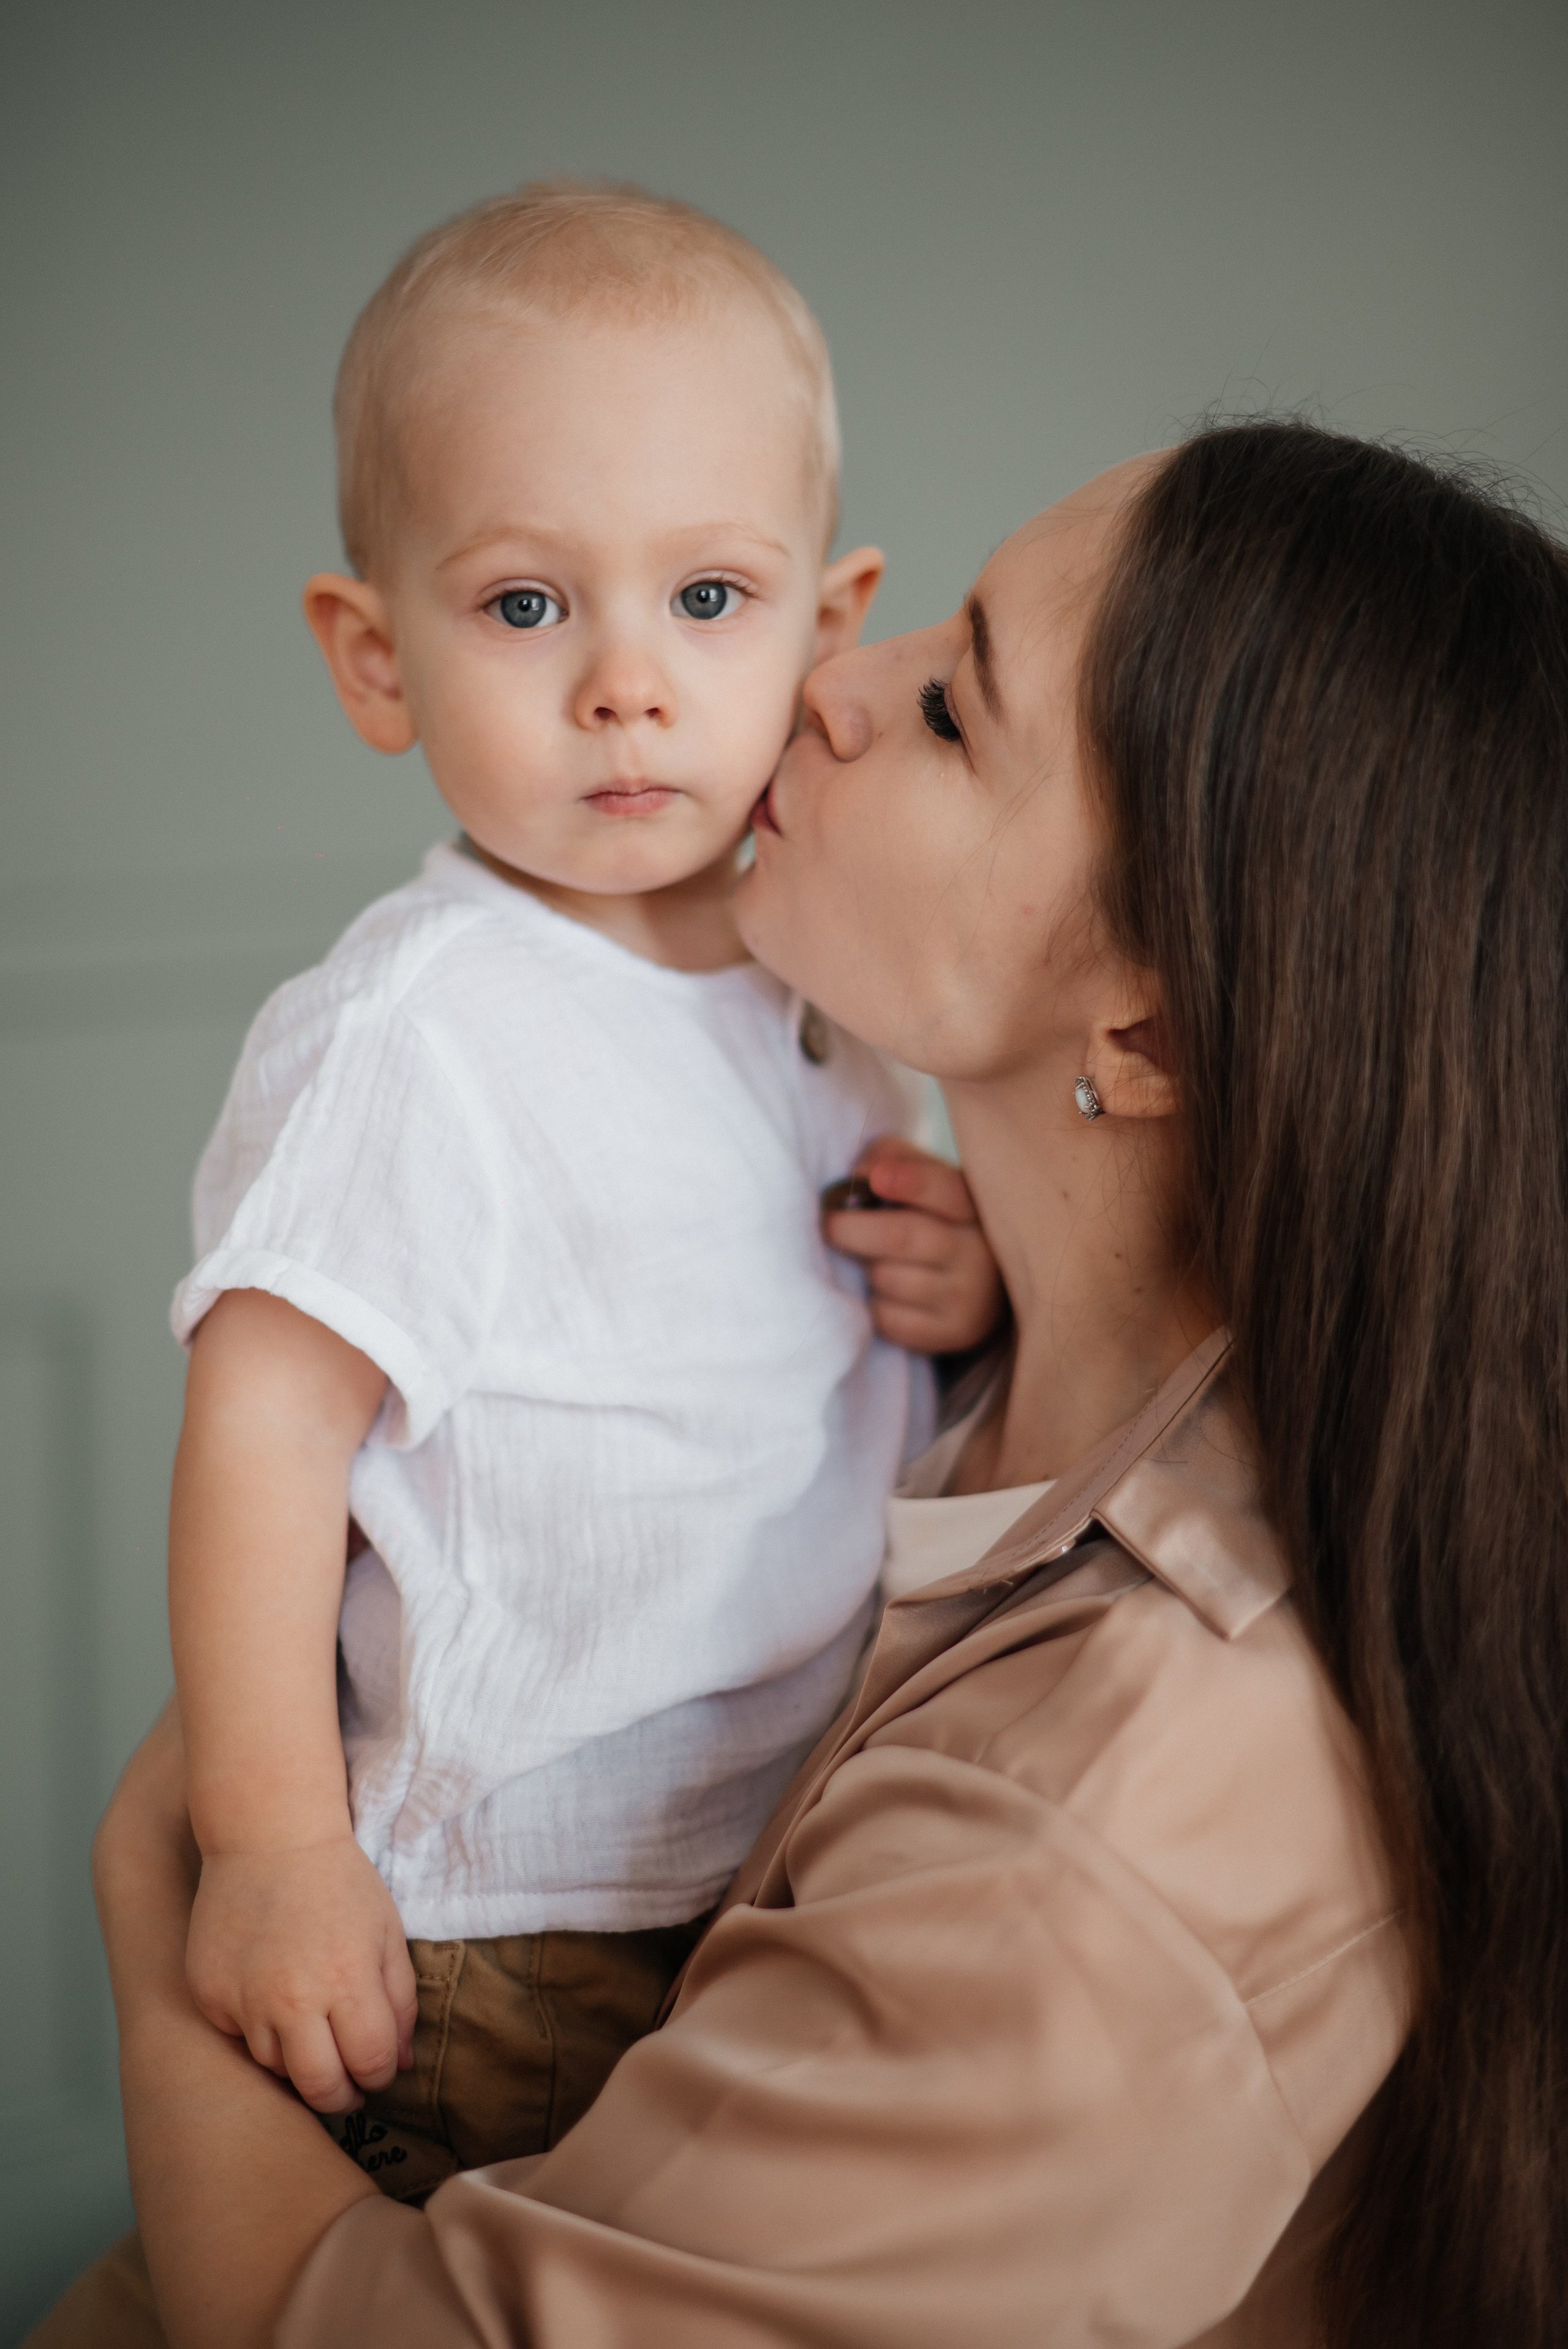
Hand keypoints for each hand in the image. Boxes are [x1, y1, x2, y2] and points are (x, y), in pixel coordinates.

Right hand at [185, 1836, 416, 2113]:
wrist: (268, 1836)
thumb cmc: (338, 1883)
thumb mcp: (386, 1933)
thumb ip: (399, 2003)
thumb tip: (398, 2066)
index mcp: (347, 1981)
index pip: (371, 2065)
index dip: (379, 2076)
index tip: (377, 2070)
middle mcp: (292, 1999)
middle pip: (319, 2088)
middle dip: (340, 2096)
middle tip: (346, 2087)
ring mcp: (244, 1999)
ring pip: (273, 2069)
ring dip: (296, 2062)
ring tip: (309, 2029)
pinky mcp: (209, 1994)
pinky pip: (237, 2038)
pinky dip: (256, 2030)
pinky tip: (268, 1996)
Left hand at [823, 1136, 1006, 1354]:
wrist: (980, 1287)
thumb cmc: (936, 1219)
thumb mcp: (928, 1179)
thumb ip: (894, 1159)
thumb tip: (858, 1174)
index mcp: (976, 1206)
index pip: (947, 1190)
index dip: (910, 1182)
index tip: (874, 1178)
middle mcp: (981, 1253)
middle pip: (902, 1237)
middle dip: (853, 1228)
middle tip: (828, 1224)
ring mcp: (969, 1298)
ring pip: (888, 1278)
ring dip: (866, 1268)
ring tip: (871, 1259)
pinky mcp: (951, 1333)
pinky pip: (888, 1318)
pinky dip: (874, 1304)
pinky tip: (887, 1292)